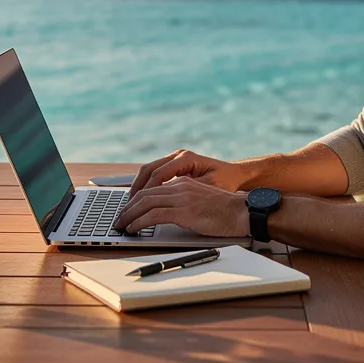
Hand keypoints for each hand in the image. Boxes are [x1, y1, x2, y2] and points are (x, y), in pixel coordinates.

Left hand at [114, 177, 249, 237]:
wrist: (243, 212)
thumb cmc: (226, 211)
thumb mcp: (202, 200)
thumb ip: (185, 202)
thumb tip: (168, 214)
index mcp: (184, 183)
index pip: (153, 188)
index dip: (137, 199)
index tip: (128, 210)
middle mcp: (180, 186)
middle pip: (145, 194)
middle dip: (128, 207)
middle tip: (119, 219)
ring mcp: (182, 198)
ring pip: (145, 203)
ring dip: (129, 215)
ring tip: (121, 225)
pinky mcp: (184, 211)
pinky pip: (154, 215)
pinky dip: (139, 222)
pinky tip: (133, 229)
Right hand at [128, 149, 247, 197]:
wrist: (236, 175)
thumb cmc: (225, 182)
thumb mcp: (209, 189)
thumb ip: (188, 193)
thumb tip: (167, 201)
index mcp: (186, 158)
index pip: (158, 175)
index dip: (146, 192)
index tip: (138, 207)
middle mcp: (178, 155)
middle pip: (148, 170)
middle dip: (136, 189)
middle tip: (127, 207)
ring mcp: (175, 159)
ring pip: (148, 170)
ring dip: (138, 187)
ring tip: (130, 205)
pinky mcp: (174, 166)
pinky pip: (154, 174)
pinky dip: (145, 186)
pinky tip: (140, 199)